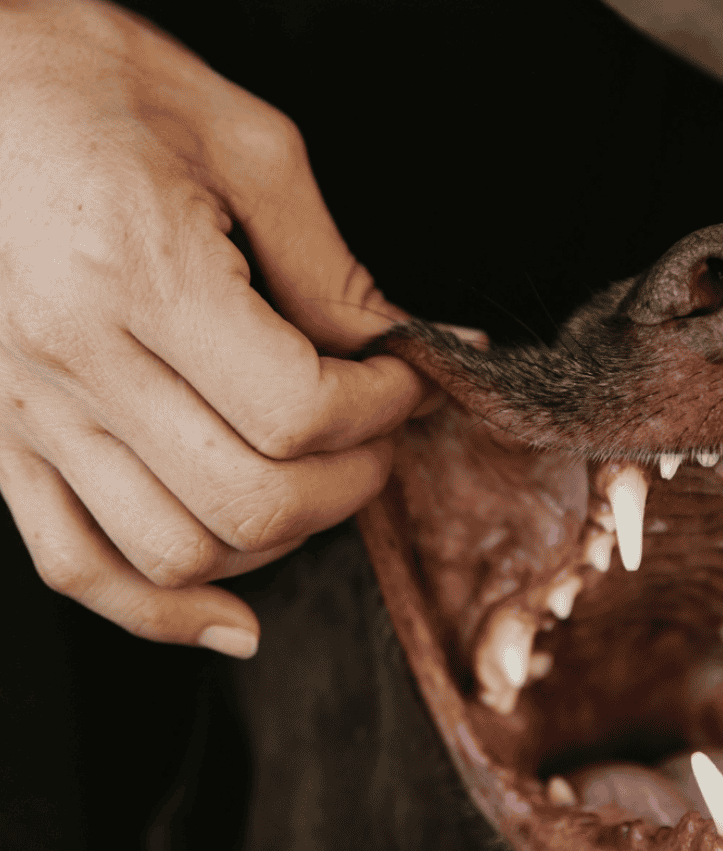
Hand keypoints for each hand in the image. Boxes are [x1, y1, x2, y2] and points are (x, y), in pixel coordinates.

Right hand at [0, 0, 439, 655]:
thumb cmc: (90, 84)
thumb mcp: (242, 143)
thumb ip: (330, 266)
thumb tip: (408, 347)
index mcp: (140, 273)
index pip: (299, 411)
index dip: (381, 408)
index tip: (403, 378)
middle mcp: (75, 358)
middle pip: (253, 498)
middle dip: (350, 482)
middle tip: (378, 437)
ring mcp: (28, 409)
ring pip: (178, 550)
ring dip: (277, 540)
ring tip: (314, 486)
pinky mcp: (1, 438)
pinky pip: (79, 565)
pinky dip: (162, 612)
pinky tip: (231, 620)